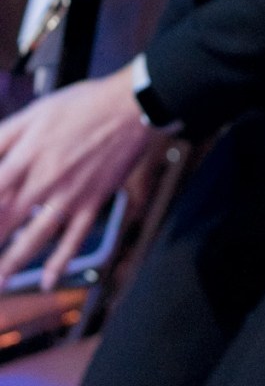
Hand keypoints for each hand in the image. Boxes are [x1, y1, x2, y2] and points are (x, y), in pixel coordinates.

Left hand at [0, 69, 155, 286]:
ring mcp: (70, 195)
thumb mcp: (37, 111)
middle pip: (6, 220)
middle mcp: (45, 180)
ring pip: (35, 237)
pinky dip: (61, 262)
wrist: (132, 106)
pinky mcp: (92, 202)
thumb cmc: (82, 104)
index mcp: (27, 155)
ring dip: (12, 263)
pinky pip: (75, 238)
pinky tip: (47, 280)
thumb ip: (4, 135)